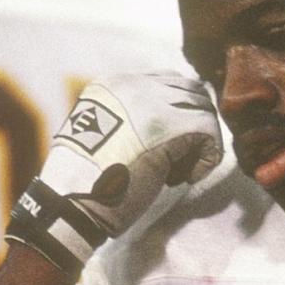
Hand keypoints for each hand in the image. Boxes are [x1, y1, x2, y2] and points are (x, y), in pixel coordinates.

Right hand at [5, 71, 222, 274]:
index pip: (168, 82)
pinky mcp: (168, 126)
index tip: (171, 147)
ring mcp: (151, 102)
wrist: (74, 202)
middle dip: (195, 127)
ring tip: (178, 172)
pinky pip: (210, 131)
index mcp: (113, 85)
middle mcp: (133, 85)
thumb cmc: (88, 182)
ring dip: (201, 144)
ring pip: (204, 109)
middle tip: (179, 162)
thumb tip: (174, 129)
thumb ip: (131, 121)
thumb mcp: (101, 136)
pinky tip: (185, 178)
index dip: (180, 114)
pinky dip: (207, 158)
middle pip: (192, 91)